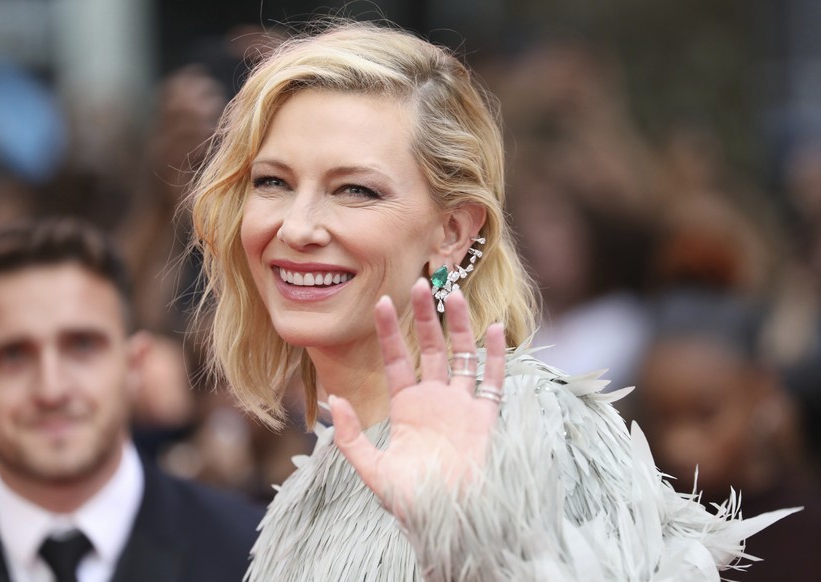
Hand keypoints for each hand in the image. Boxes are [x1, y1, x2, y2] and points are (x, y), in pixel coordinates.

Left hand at [329, 278, 505, 518]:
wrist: (446, 521)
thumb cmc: (408, 500)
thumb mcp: (371, 469)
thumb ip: (351, 436)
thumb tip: (334, 399)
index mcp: (406, 407)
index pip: (396, 359)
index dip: (389, 331)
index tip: (381, 301)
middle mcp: (434, 399)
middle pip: (430, 348)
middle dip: (424, 316)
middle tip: (420, 282)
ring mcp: (461, 406)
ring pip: (462, 356)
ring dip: (459, 326)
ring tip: (454, 294)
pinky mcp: (485, 418)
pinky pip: (492, 381)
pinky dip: (495, 356)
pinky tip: (494, 329)